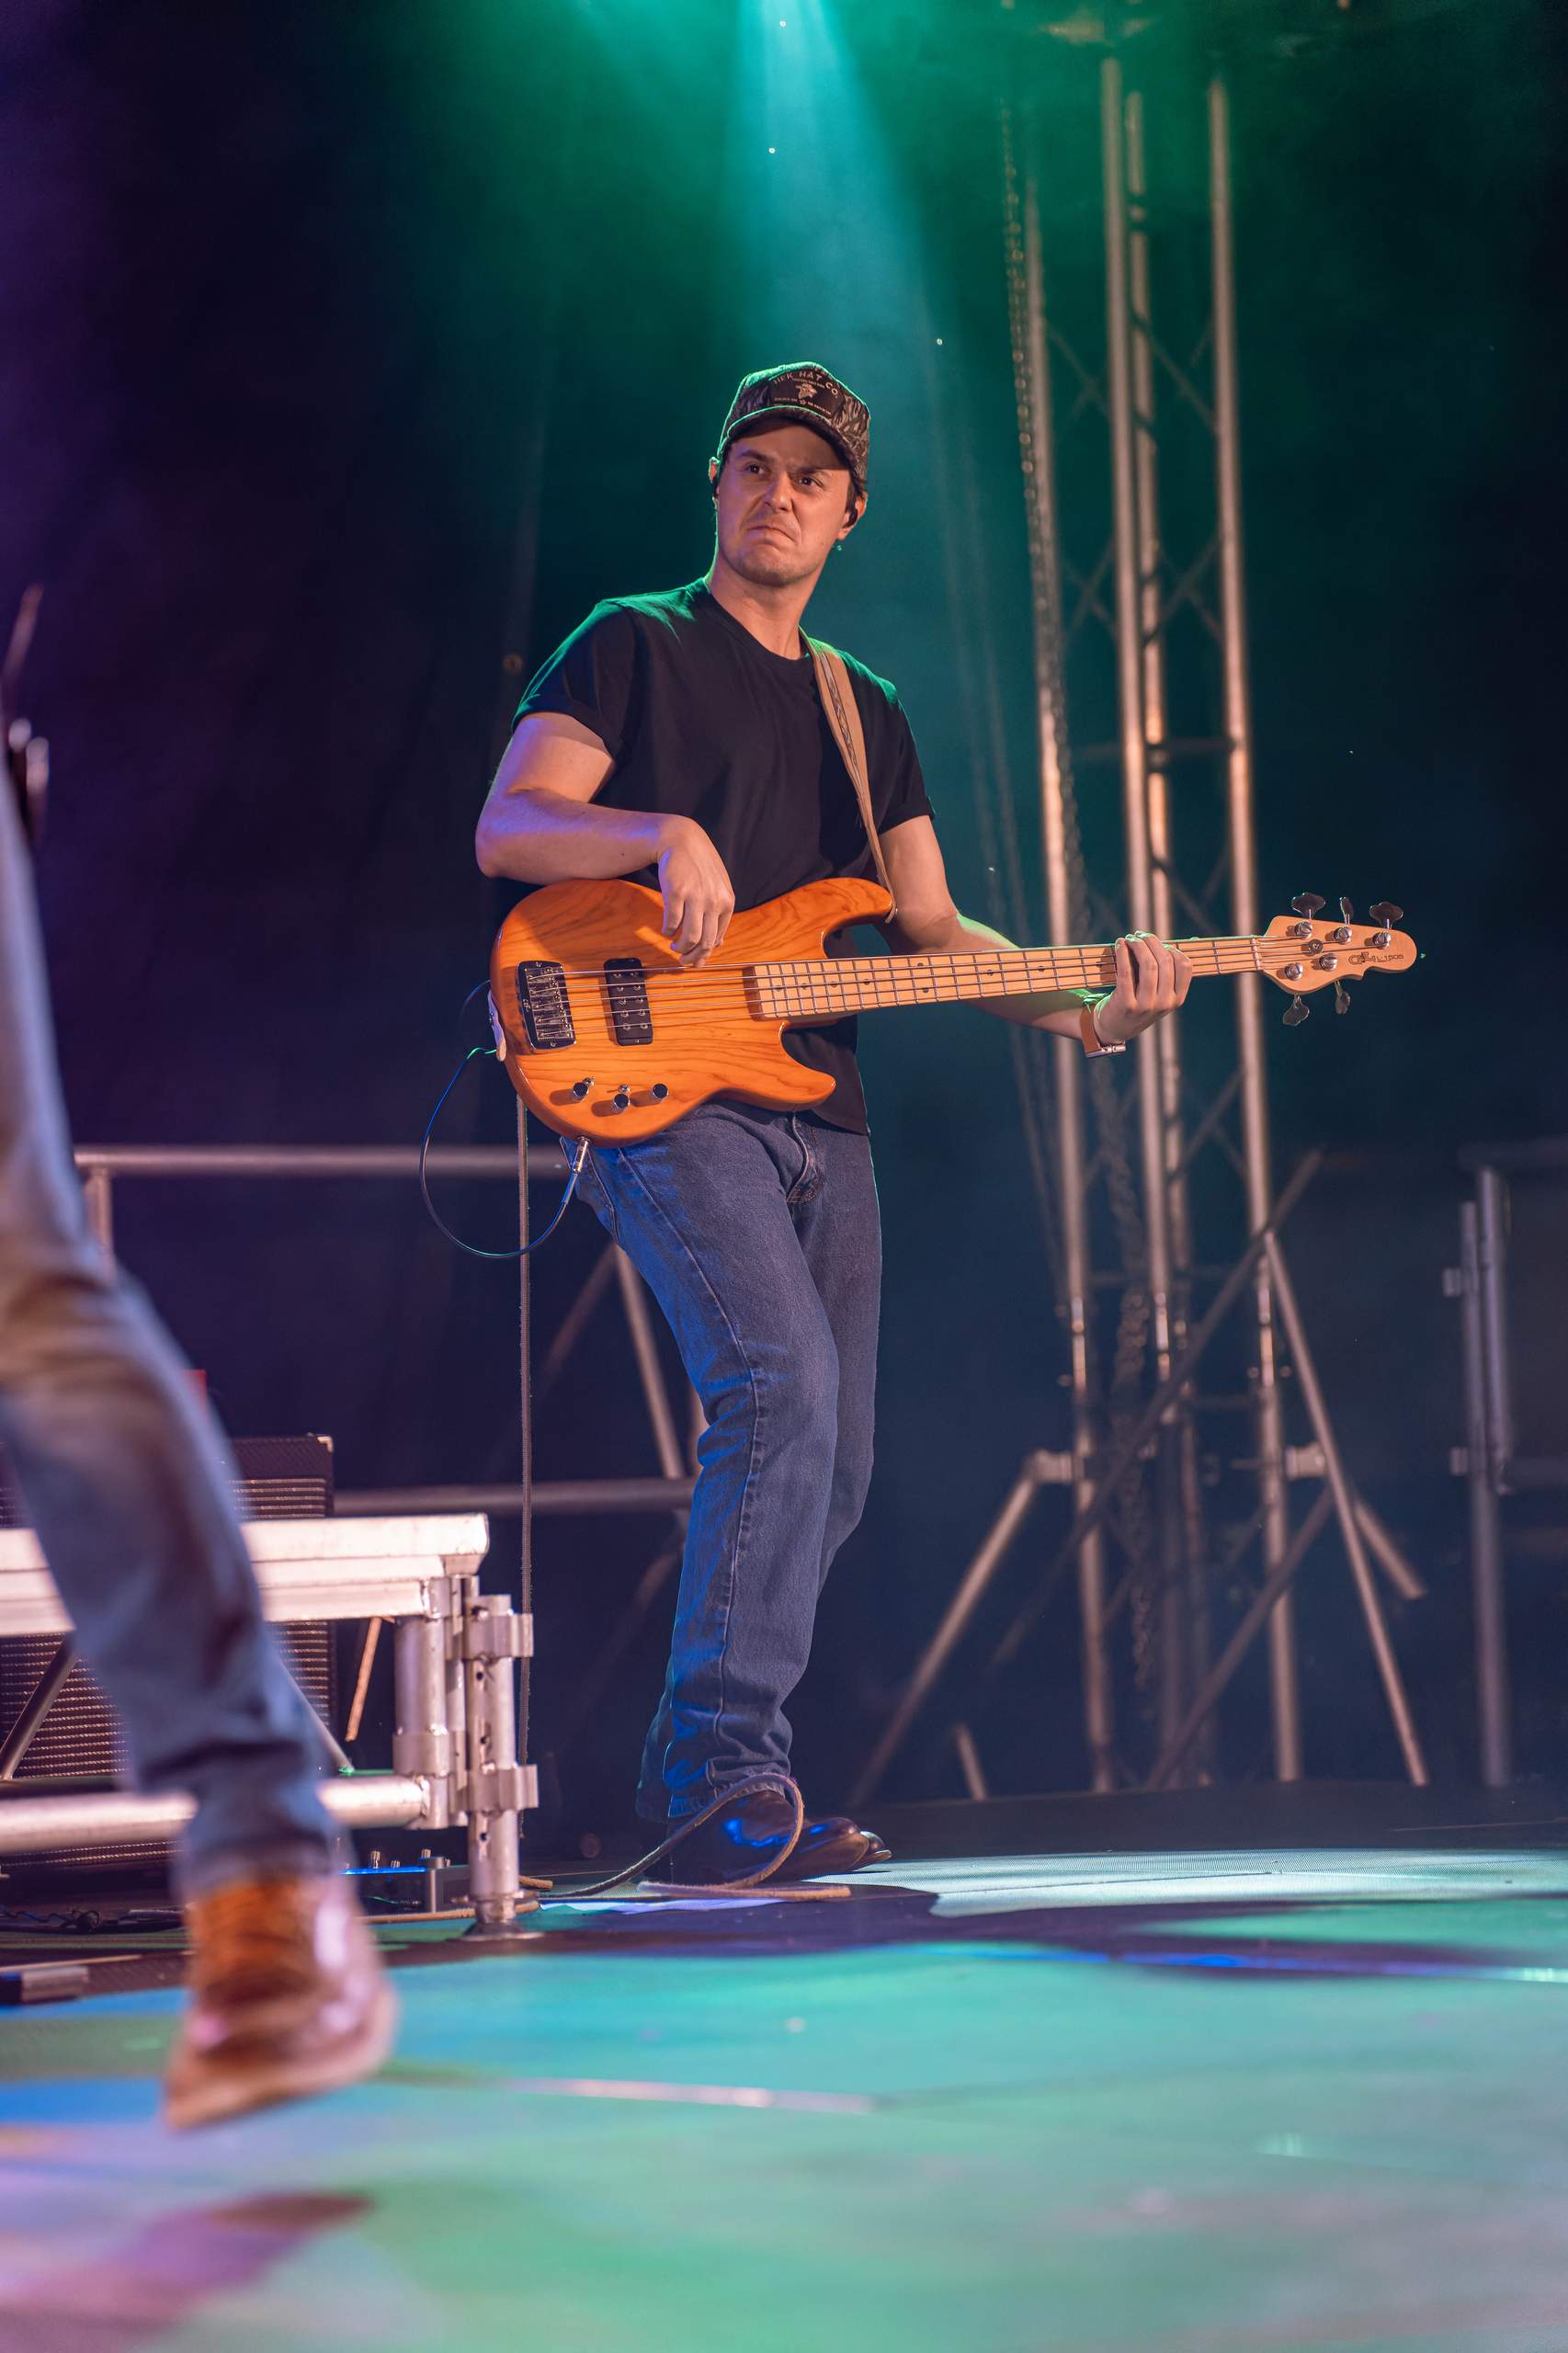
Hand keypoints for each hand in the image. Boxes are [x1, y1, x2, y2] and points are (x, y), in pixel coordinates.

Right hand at [657, 818, 735, 965]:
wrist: (681, 840)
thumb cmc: (699, 866)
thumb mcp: (717, 888)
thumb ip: (719, 914)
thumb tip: (718, 945)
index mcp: (727, 902)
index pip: (717, 938)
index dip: (705, 954)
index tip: (695, 959)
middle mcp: (714, 901)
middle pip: (704, 942)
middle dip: (692, 957)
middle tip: (683, 960)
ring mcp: (696, 897)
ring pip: (689, 937)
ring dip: (680, 948)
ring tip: (674, 946)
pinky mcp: (676, 893)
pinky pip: (672, 923)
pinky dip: (667, 931)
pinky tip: (666, 930)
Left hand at [1094, 933, 1193, 1043]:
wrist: (1115, 1028)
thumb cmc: (1138, 1003)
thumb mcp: (1159, 994)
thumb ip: (1167, 973)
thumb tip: (1186, 941)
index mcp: (1177, 999)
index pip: (1184, 966)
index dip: (1171, 948)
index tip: (1157, 943)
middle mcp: (1165, 1003)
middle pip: (1165, 961)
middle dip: (1151, 942)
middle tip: (1139, 935)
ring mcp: (1146, 1005)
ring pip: (1148, 965)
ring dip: (1138, 945)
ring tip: (1130, 939)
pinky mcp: (1127, 1004)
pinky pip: (1126, 972)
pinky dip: (1123, 954)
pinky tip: (1120, 944)